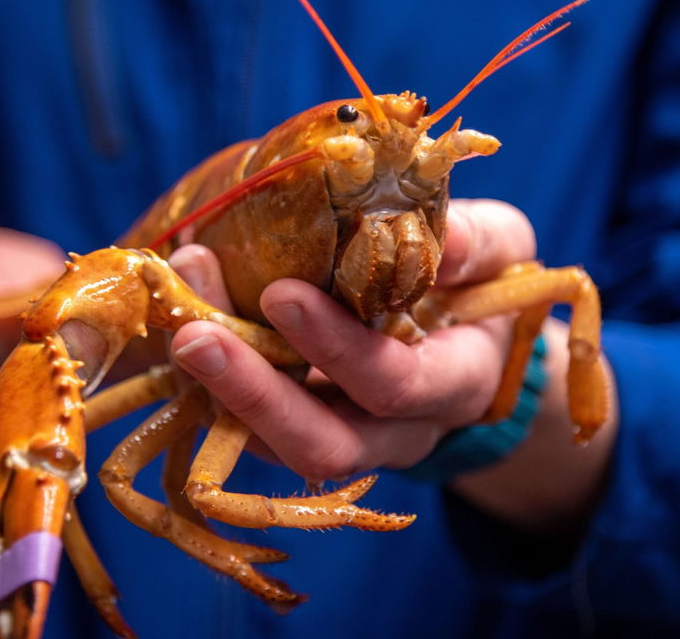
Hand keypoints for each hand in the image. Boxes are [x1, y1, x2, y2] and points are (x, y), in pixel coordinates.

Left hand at [170, 198, 616, 532]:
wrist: (472, 338)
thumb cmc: (485, 285)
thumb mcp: (502, 252)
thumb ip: (476, 244)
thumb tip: (440, 236)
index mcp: (451, 384)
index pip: (392, 385)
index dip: (338, 349)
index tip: (281, 294)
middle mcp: (394, 429)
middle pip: (319, 442)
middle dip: (251, 392)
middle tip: (193, 332)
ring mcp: (343, 435)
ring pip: (272, 443)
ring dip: (215, 386)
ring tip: (176, 316)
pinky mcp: (297, 425)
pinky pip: (244, 422)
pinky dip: (207, 379)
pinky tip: (181, 314)